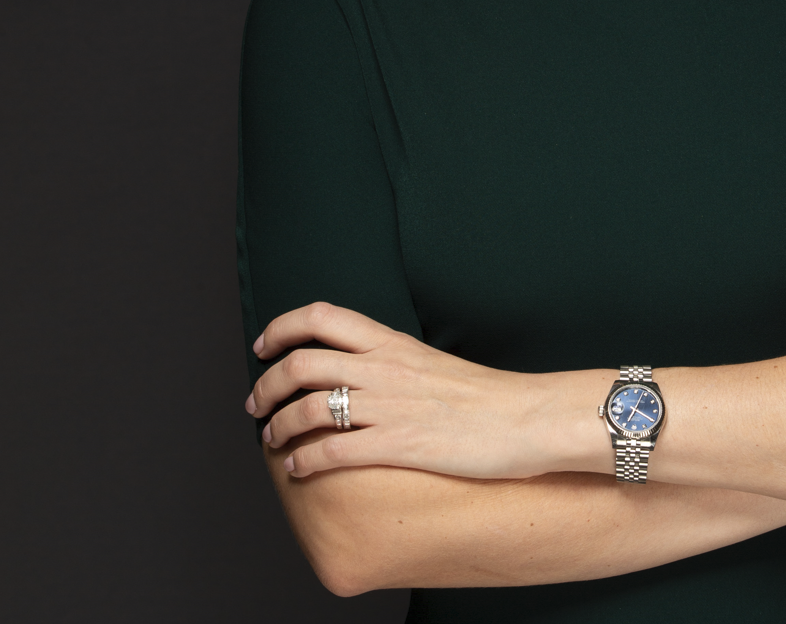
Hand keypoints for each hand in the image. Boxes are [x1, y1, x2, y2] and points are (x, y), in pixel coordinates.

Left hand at [245, 303, 606, 479]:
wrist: (529, 417)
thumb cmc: (489, 398)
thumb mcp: (434, 365)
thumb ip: (396, 364)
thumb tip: (365, 373)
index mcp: (394, 343)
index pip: (323, 317)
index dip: (283, 328)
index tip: (265, 345)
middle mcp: (385, 368)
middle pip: (302, 361)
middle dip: (267, 383)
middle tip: (256, 402)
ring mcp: (390, 405)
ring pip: (308, 406)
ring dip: (278, 426)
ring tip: (272, 440)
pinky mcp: (400, 443)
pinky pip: (334, 451)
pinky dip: (305, 460)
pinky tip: (299, 468)